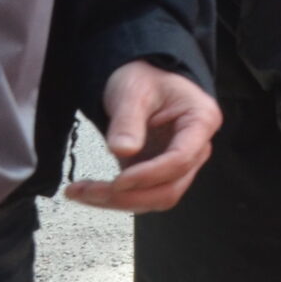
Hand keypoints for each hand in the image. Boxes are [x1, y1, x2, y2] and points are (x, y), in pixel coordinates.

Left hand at [64, 61, 221, 210]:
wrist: (142, 79)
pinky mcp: (159, 174)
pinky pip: (142, 196)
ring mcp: (180, 164)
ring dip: (119, 202)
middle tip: (89, 191)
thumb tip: (122, 151)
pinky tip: (88, 192)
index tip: (117, 181)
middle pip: (171, 187)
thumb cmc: (144, 78)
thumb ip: (128, 120)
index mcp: (200, 120)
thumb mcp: (132, 91)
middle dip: (129, 196)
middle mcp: (197, 147)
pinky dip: (115, 199)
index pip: (182, 158)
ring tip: (80, 192)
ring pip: (157, 198)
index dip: (150, 175)